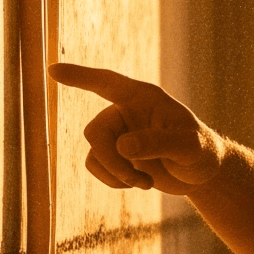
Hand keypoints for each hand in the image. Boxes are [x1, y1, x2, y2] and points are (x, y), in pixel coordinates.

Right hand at [53, 63, 222, 196]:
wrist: (201, 173)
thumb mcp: (188, 147)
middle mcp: (126, 110)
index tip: (53, 70)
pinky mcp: (115, 153)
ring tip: (146, 183)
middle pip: (95, 132)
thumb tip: (122, 146)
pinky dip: (113, 181)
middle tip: (139, 180)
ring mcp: (118, 132)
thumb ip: (159, 143)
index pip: (107, 83)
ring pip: (94, 153)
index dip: (80, 77)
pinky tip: (138, 184)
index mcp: (144, 97)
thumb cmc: (201, 152)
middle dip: (113, 161)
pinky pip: (95, 166)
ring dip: (116, 175)